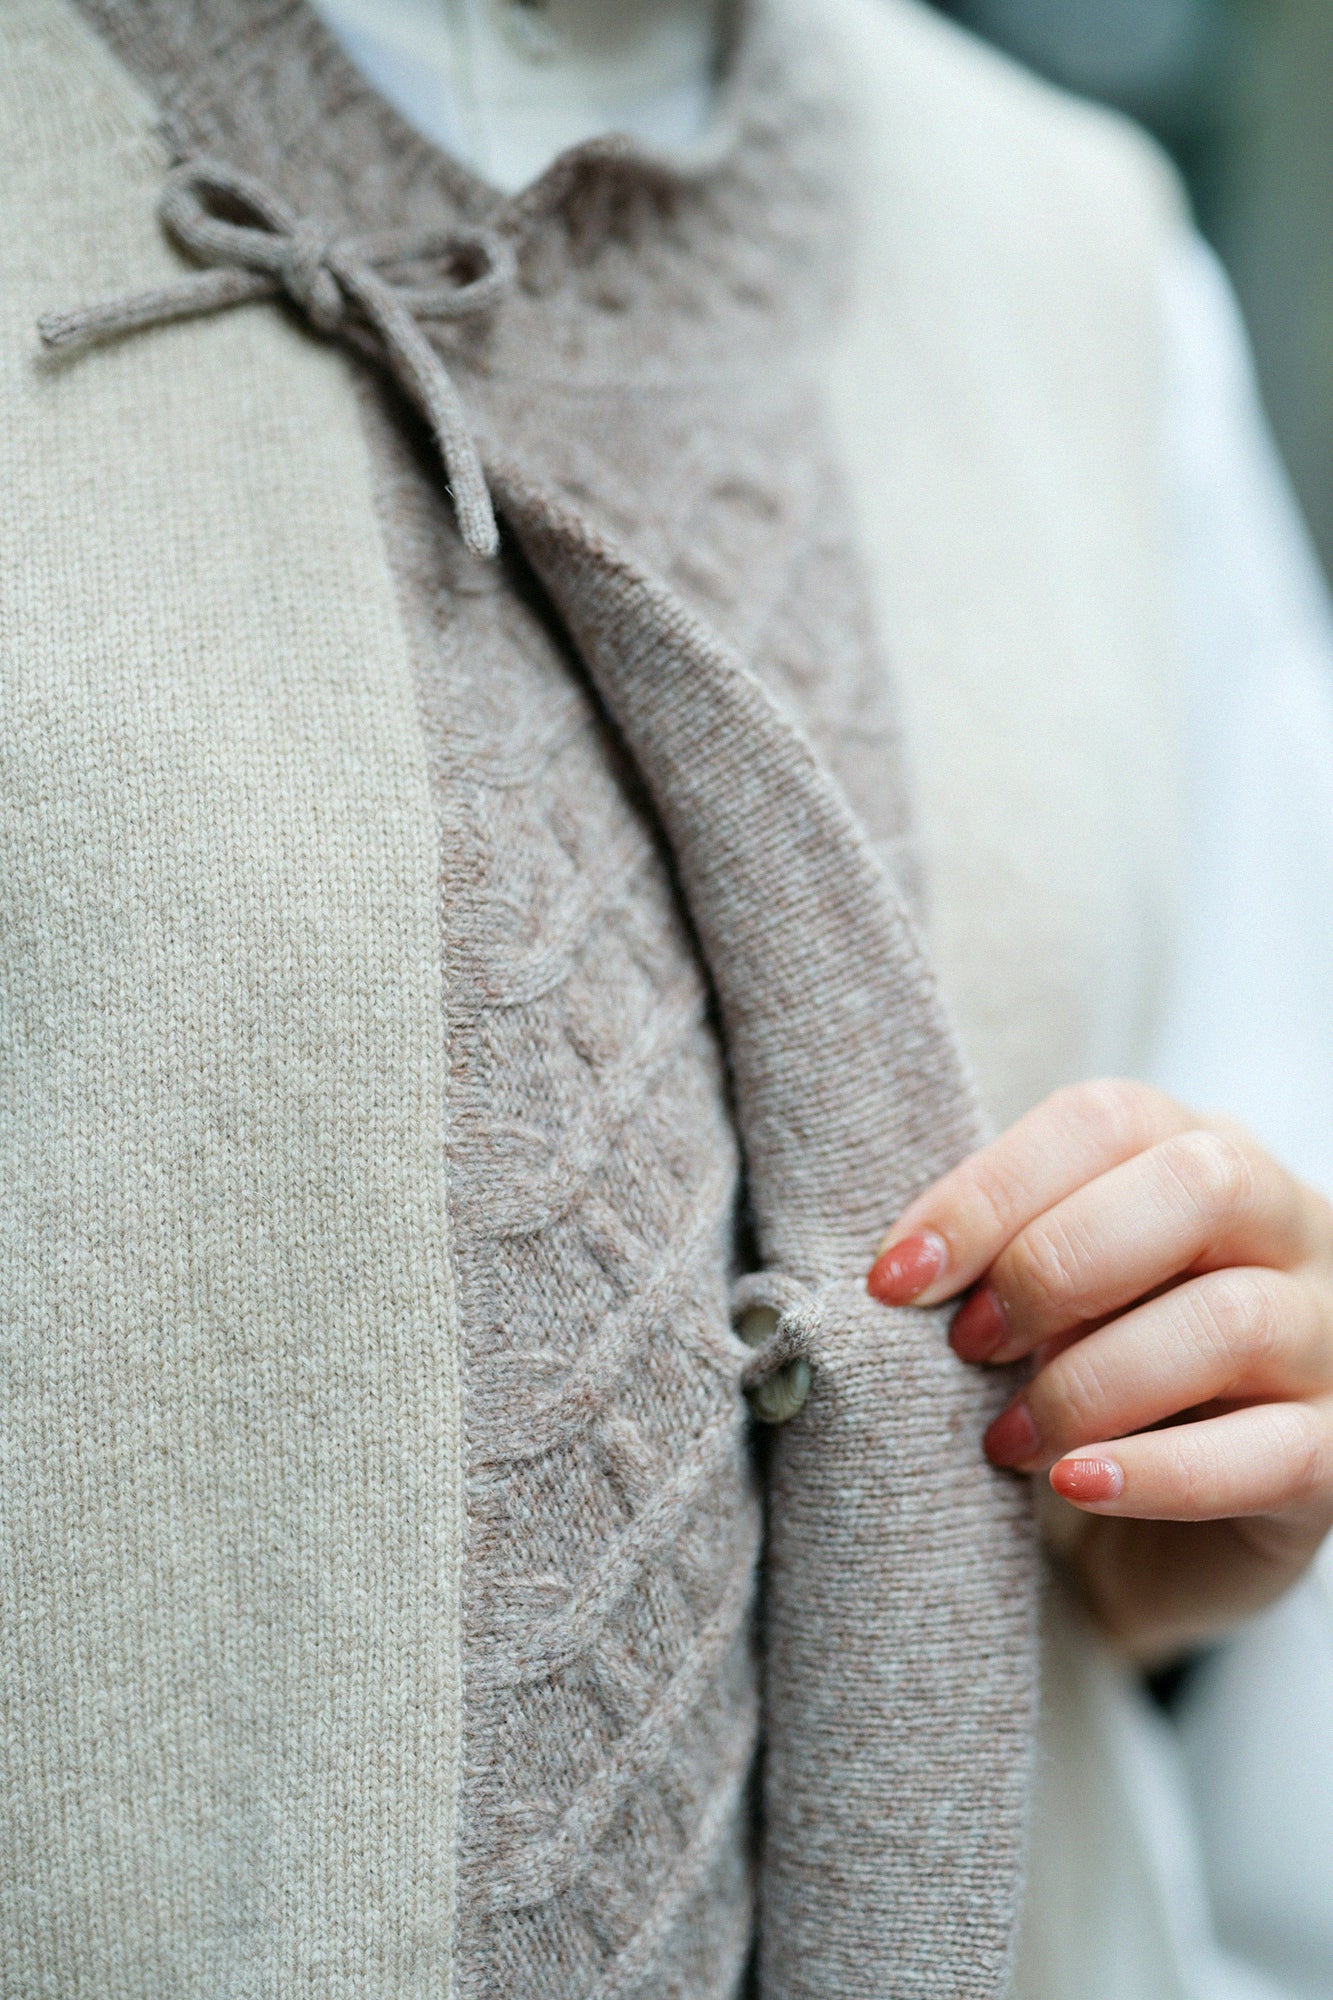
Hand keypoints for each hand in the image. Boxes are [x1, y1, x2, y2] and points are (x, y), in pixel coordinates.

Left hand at [866, 1080, 1332, 1664]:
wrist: (1141, 1534)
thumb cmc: (1071, 1371)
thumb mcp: (1030, 1293)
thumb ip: (992, 1255)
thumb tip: (902, 1271)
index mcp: (1197, 1151)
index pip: (1106, 1120)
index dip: (990, 1192)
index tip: (895, 1279)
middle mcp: (1285, 1223)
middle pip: (1198, 1184)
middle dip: (1054, 1265)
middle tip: (968, 1346)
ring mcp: (1327, 1335)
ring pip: (1233, 1319)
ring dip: (1092, 1381)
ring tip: (1007, 1439)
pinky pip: (1270, 1453)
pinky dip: (1157, 1472)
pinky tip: (1074, 1484)